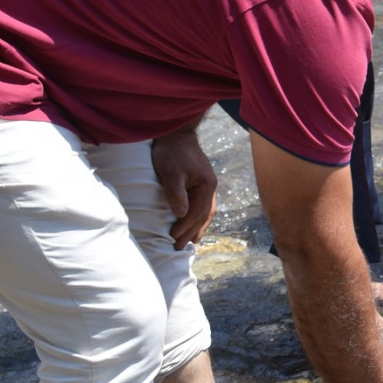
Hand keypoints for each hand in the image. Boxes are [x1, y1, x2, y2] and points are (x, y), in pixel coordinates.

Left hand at [152, 128, 217, 249]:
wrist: (176, 134)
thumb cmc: (172, 153)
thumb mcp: (171, 173)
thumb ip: (177, 194)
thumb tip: (181, 214)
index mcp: (207, 186)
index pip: (197, 213)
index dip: (185, 227)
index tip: (173, 239)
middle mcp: (211, 187)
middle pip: (204, 215)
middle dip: (192, 232)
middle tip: (179, 247)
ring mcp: (208, 185)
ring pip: (206, 211)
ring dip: (198, 227)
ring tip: (192, 240)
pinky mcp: (201, 182)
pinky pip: (204, 205)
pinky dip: (200, 217)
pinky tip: (195, 221)